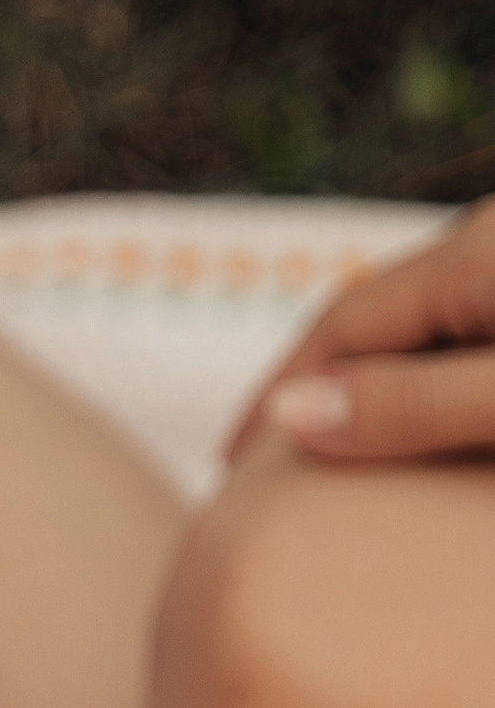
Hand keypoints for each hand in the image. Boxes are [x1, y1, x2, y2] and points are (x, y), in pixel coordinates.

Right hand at [229, 202, 494, 464]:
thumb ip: (413, 403)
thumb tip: (290, 413)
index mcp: (469, 254)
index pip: (342, 324)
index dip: (282, 396)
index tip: (237, 469)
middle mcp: (490, 239)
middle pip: (375, 319)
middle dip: (318, 387)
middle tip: (271, 467)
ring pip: (425, 326)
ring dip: (375, 386)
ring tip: (340, 452)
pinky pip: (468, 331)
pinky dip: (431, 379)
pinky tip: (428, 419)